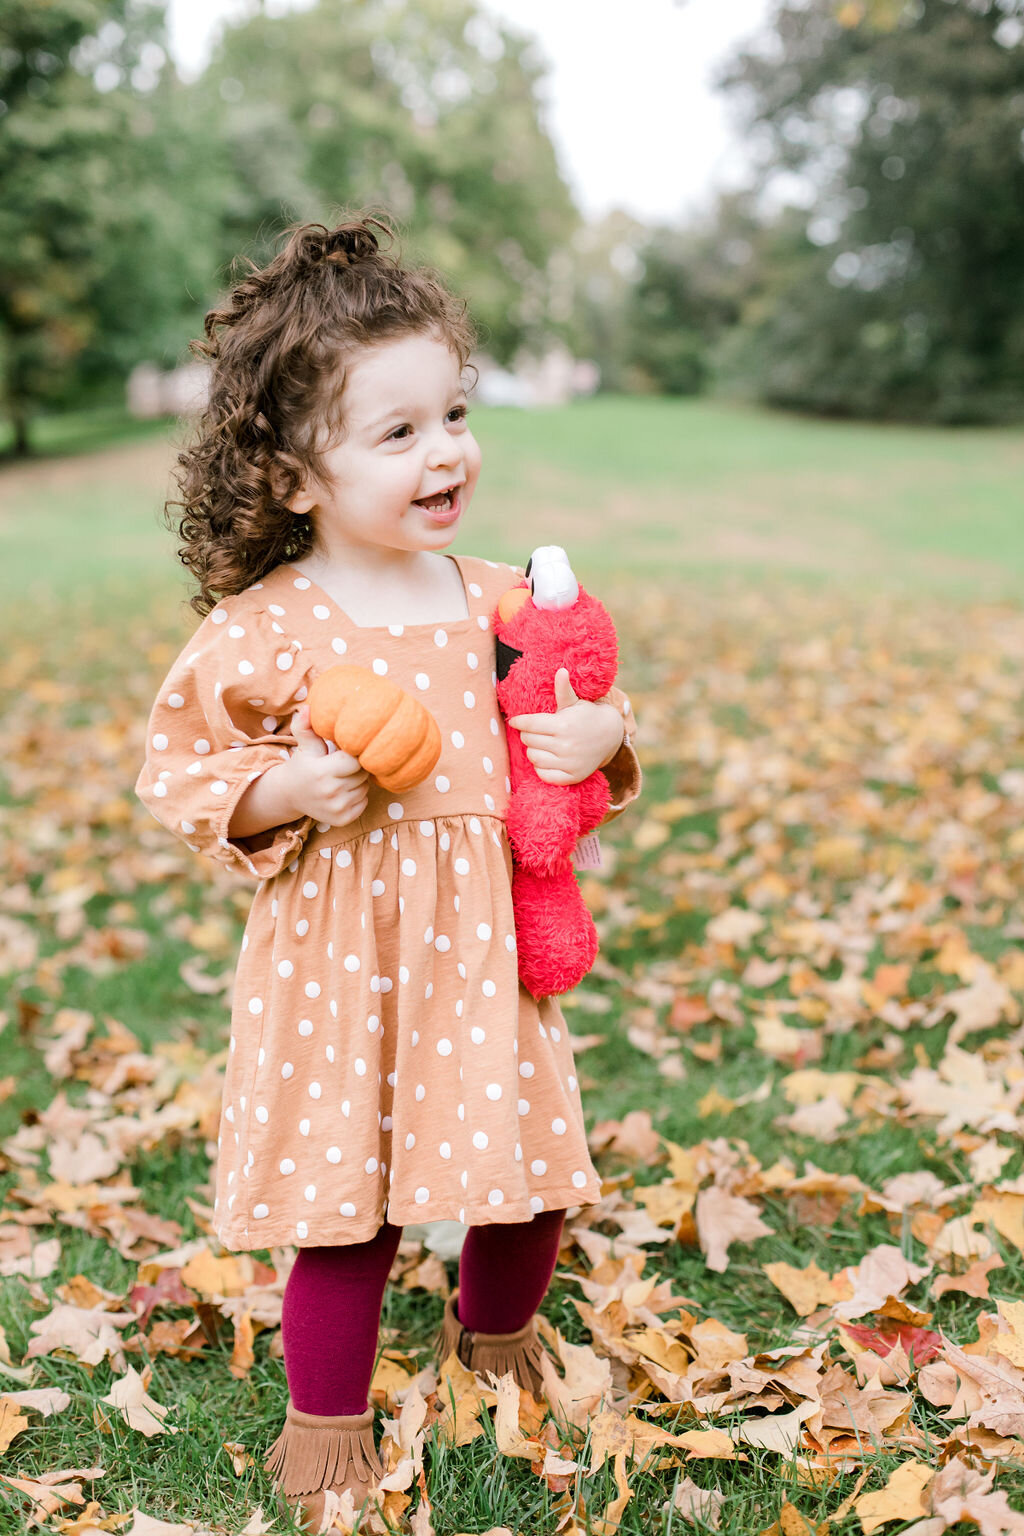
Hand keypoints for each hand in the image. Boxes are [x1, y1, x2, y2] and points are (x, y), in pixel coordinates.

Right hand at [285, 703, 370, 825]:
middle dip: (358, 767)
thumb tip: (307, 708)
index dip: (355, 753)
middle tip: (345, 763)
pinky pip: (364, 802)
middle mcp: (330, 792)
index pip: (355, 760)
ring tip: (343, 777)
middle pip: (362, 774)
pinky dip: (358, 796)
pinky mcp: (342, 820)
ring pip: (364, 788)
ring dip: (359, 781)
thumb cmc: (303, 764)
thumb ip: (306, 726)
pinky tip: (344, 790)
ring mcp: (337, 808)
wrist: (290, 795)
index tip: (349, 750)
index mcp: (322, 772)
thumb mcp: (304, 744)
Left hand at [508, 668, 624, 784]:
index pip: (529, 724)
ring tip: (542, 744)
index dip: (519, 722)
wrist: (610, 736)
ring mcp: (569, 763)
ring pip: (533, 757)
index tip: (515, 721)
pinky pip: (544, 775)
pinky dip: (541, 767)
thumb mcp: (575, 702)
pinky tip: (547, 758)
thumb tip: (561, 671)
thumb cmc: (586, 716)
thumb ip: (563, 689)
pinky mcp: (572, 777)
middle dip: (528, 734)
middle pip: (528, 741)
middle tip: (535, 731)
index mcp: (563, 725)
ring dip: (534, 750)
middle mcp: (565, 745)